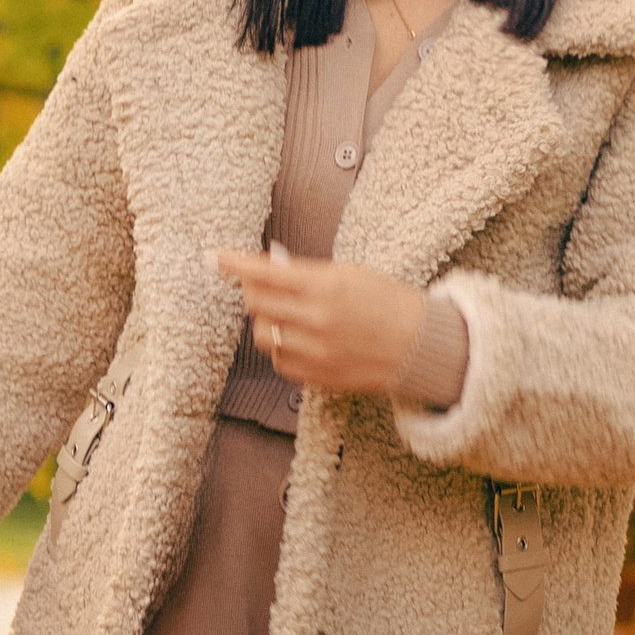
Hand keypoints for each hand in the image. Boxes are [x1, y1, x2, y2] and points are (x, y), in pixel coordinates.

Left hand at [215, 247, 427, 396]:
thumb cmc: (389, 303)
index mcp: (326, 287)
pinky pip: (279, 361)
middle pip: (256, 304)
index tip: (213, 258)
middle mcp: (316, 321)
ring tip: (288, 313)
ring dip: (266, 320)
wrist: (420, 346)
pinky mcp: (317, 377)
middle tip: (262, 284)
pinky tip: (299, 338)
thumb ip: (306, 271)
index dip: (234, 264)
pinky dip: (281, 347)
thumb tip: (272, 261)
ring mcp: (315, 352)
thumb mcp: (350, 273)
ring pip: (263, 335)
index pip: (264, 273)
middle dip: (253, 290)